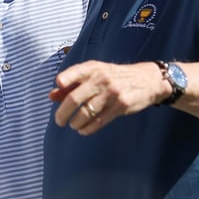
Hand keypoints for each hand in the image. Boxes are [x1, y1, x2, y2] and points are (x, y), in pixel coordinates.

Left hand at [49, 61, 169, 134]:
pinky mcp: (121, 106)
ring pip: (86, 112)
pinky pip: (100, 121)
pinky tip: (83, 130)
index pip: (74, 73)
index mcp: (93, 68)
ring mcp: (112, 92)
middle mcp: (101, 78)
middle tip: (59, 121)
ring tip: (73, 125)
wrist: (147, 80)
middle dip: (63, 113)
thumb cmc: (114, 76)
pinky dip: (88, 128)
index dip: (63, 82)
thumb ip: (72, 84)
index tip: (56, 94)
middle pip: (74, 99)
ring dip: (76, 122)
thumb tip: (51, 96)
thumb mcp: (95, 74)